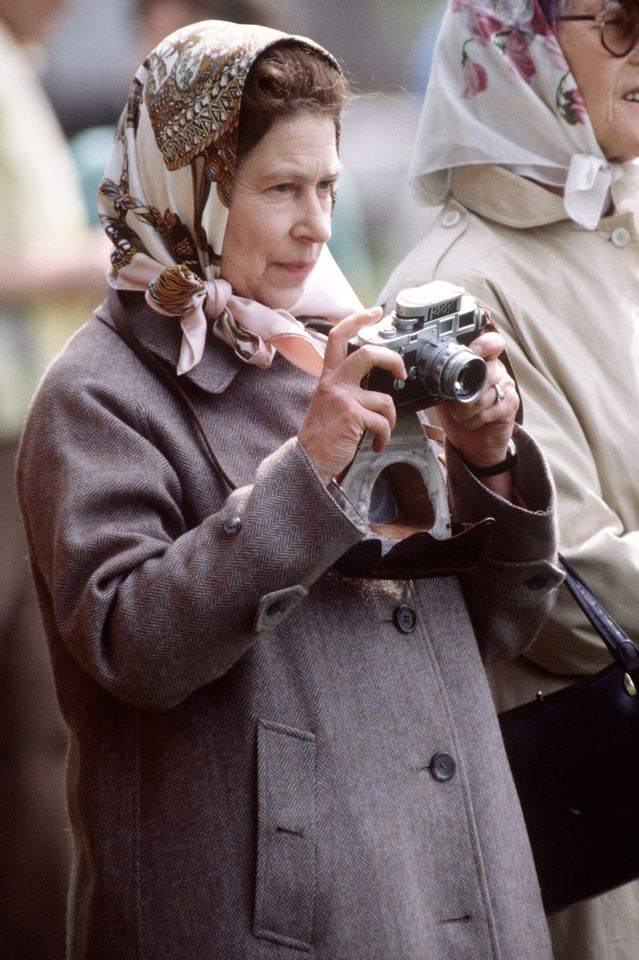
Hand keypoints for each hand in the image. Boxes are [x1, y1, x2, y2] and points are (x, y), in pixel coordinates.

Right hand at [298, 307, 406, 484]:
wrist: (307, 463)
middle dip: (393, 360)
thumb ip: (347, 390)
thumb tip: (378, 384)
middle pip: (368, 354)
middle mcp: (333, 383)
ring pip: (385, 400)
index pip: (338, 337)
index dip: (357, 319)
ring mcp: (342, 398)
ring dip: (389, 421)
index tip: (374, 311)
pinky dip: (384, 437)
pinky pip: (383, 422)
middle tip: (402, 373)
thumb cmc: (323, 437)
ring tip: (379, 433)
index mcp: (328, 377)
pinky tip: (375, 445)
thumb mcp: (330, 404)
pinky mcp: (351, 416)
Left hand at [434, 331, 518, 468]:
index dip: (484, 344)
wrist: (472, 443)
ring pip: (485, 394)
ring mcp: (506, 387)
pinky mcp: (510, 405)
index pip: (493, 343)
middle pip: (487, 371)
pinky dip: (475, 420)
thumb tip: (428, 372)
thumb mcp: (446, 394)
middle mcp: (498, 371)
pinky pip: (490, 410)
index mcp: (483, 363)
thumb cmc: (460, 414)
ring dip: (466, 410)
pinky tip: (472, 422)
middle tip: (455, 404)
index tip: (472, 352)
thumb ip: (444, 380)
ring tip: (461, 416)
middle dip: (466, 393)